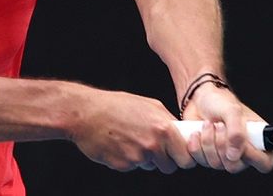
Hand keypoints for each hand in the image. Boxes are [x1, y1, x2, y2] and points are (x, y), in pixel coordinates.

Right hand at [68, 88, 195, 172]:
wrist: (85, 114)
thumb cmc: (115, 106)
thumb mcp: (148, 105)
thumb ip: (166, 120)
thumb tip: (179, 132)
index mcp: (163, 128)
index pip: (186, 155)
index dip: (184, 156)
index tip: (181, 154)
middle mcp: (153, 145)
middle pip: (170, 166)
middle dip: (165, 161)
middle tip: (155, 149)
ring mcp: (137, 157)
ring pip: (150, 165)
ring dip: (145, 158)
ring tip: (132, 139)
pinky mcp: (123, 166)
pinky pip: (133, 166)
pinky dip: (128, 159)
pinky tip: (120, 144)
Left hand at [181, 84, 272, 173]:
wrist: (200, 100)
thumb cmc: (221, 102)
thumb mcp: (232, 111)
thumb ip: (237, 132)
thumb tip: (234, 155)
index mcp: (257, 140)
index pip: (264, 162)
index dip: (252, 156)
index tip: (240, 142)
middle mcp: (242, 152)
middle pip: (234, 166)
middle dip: (222, 144)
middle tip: (220, 125)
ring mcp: (224, 156)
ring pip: (216, 164)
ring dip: (208, 141)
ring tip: (209, 124)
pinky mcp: (207, 157)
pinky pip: (201, 161)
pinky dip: (196, 146)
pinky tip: (197, 133)